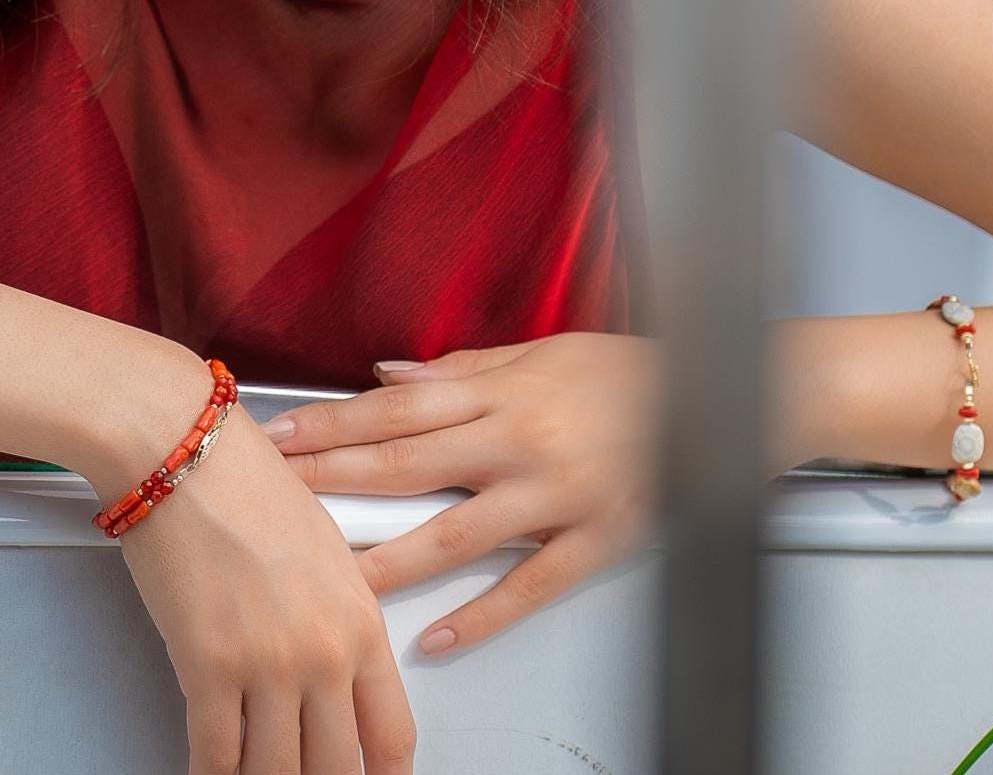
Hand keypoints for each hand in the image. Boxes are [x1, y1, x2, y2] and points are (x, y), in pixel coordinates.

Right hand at [92, 402, 419, 773]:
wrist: (182, 450)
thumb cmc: (243, 478)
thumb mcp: (323, 545)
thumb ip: (338, 614)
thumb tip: (334, 668)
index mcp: (360, 619)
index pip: (391, 735)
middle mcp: (323, 652)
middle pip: (334, 769)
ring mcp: (266, 665)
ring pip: (274, 773)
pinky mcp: (206, 667)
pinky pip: (215, 755)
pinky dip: (210, 773)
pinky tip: (208, 771)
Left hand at [260, 332, 664, 655]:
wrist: (714, 395)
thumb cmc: (623, 371)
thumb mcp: (535, 352)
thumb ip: (457, 369)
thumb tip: (385, 376)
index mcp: (498, 391)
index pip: (394, 409)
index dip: (331, 424)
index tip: (281, 438)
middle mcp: (518, 442)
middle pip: (408, 465)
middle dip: (334, 481)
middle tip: (278, 499)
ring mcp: (555, 496)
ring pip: (456, 534)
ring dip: (389, 558)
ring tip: (335, 579)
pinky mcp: (595, 541)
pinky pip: (529, 586)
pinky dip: (481, 616)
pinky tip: (436, 639)